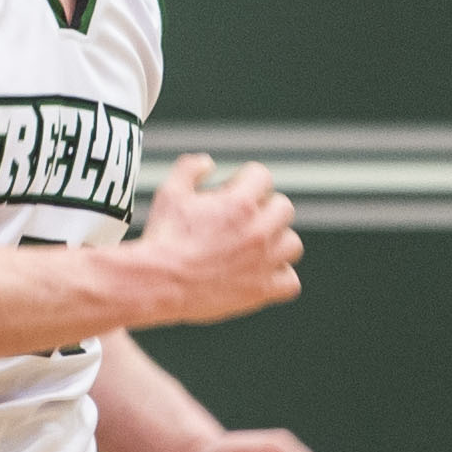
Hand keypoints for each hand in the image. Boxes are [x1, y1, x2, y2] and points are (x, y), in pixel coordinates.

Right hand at [141, 154, 301, 324]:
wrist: (159, 282)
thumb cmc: (164, 239)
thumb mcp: (169, 193)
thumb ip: (189, 169)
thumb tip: (207, 162)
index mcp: (239, 203)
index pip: (262, 176)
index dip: (246, 178)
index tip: (233, 188)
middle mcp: (259, 230)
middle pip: (284, 208)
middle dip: (264, 208)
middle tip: (242, 217)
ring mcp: (265, 261)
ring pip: (292, 244)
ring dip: (276, 242)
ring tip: (253, 246)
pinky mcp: (263, 288)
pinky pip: (290, 281)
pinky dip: (278, 277)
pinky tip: (258, 273)